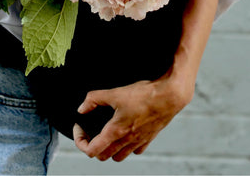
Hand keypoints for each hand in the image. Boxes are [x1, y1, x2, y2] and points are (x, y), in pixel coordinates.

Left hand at [73, 72, 192, 161]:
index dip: (80, 142)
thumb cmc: (144, 95)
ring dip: (109, 150)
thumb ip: (94, 99)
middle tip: (90, 132)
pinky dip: (128, 146)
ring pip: (119, 156)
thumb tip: (81, 108)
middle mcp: (127, 141)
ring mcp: (139, 141)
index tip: (79, 129)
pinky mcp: (149, 138)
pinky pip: (136, 150)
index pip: (92, 151)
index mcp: (115, 131)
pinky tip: (126, 133)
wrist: (169, 96)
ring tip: (106, 134)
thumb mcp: (114, 92)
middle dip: (93, 146)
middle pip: (103, 156)